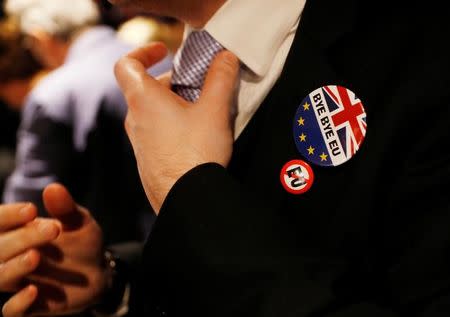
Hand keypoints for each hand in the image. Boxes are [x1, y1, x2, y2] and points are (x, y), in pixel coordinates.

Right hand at [1, 184, 104, 316]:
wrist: (98, 272)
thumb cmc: (83, 242)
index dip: (8, 216)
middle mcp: (11, 257)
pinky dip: (17, 303)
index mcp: (17, 232)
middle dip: (20, 239)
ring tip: (35, 256)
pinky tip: (34, 291)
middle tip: (52, 230)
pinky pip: (11, 311)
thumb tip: (54, 188)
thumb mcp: (79, 222)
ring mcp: (19, 282)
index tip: (31, 210)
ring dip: (13, 268)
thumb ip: (65, 208)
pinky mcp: (30, 306)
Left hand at [114, 43, 239, 212]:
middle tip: (199, 86)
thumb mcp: (214, 110)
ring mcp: (139, 142)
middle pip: (146, 88)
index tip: (164, 51)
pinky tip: (195, 137)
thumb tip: (225, 57)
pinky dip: (172, 125)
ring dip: (174, 104)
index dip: (143, 51)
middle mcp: (135, 119)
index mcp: (144, 100)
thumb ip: (220, 78)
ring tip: (202, 112)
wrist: (186, 201)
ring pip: (152, 112)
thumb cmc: (196, 153)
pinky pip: (156, 132)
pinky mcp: (148, 160)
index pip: (127, 64)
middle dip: (173, 81)